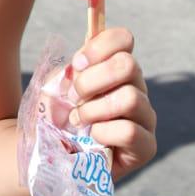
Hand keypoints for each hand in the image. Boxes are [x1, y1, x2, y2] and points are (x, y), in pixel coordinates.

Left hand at [67, 26, 155, 179]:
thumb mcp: (58, 87)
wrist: (48, 155)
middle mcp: (137, 88)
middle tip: (74, 98)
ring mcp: (145, 117)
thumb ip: (73, 69)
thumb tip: (81, 62)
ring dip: (94, 110)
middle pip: (128, 65)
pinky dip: (102, 133)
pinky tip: (92, 138)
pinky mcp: (146, 146)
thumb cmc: (55, 118)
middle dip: (92, 80)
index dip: (99, 47)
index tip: (77, 64)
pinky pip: (129, 131)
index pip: (124, 39)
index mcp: (117, 69)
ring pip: (130, 98)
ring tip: (78, 121)